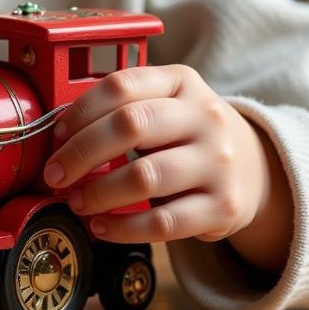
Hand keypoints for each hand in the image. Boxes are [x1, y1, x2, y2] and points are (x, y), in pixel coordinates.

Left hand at [43, 66, 291, 271]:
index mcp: (183, 81)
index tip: (57, 134)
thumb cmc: (188, 134)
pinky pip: (164, 222)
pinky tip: (101, 226)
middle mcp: (205, 116)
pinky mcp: (223, 207)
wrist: (254, 168)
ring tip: (76, 202)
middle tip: (54, 174)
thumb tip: (60, 137)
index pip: (122, 85)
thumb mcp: (167, 103)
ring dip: (98, 193)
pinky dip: (123, 228)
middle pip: (130, 124)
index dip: (81, 110)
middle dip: (81, 152)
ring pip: (145, 176)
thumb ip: (123, 109)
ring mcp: (218, 162)